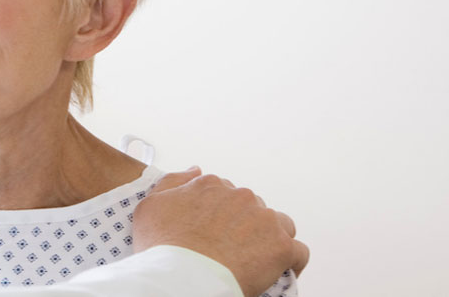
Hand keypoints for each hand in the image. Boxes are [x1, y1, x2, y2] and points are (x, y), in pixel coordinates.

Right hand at [132, 167, 308, 296]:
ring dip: (270, 238)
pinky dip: (289, 262)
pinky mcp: (281, 246)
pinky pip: (298, 252)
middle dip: (245, 226)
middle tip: (230, 249)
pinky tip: (275, 272)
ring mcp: (263, 219)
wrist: (181, 277)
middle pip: (251, 208)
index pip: (225, 194)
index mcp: (210, 185)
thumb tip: (195, 170)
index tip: (215, 232)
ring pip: (279, 225)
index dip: (221, 215)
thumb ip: (172, 182)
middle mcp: (240, 196)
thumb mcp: (150, 206)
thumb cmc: (162, 248)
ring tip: (254, 260)